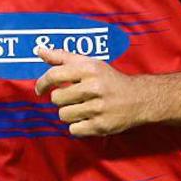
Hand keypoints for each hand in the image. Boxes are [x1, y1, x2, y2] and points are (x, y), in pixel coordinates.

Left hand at [33, 46, 153, 136]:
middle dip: (61, 99)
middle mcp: (94, 87)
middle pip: (57, 98)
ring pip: (64, 115)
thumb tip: (40, 50)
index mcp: (90, 69)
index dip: (42, 83)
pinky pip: (74, 129)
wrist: (140, 98)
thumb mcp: (90, 63)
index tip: (40, 89)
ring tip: (82, 108)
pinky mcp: (101, 126)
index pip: (55, 75)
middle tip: (73, 98)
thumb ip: (63, 57)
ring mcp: (98, 108)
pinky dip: (77, 126)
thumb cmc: (110, 80)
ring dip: (69, 113)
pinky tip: (88, 118)